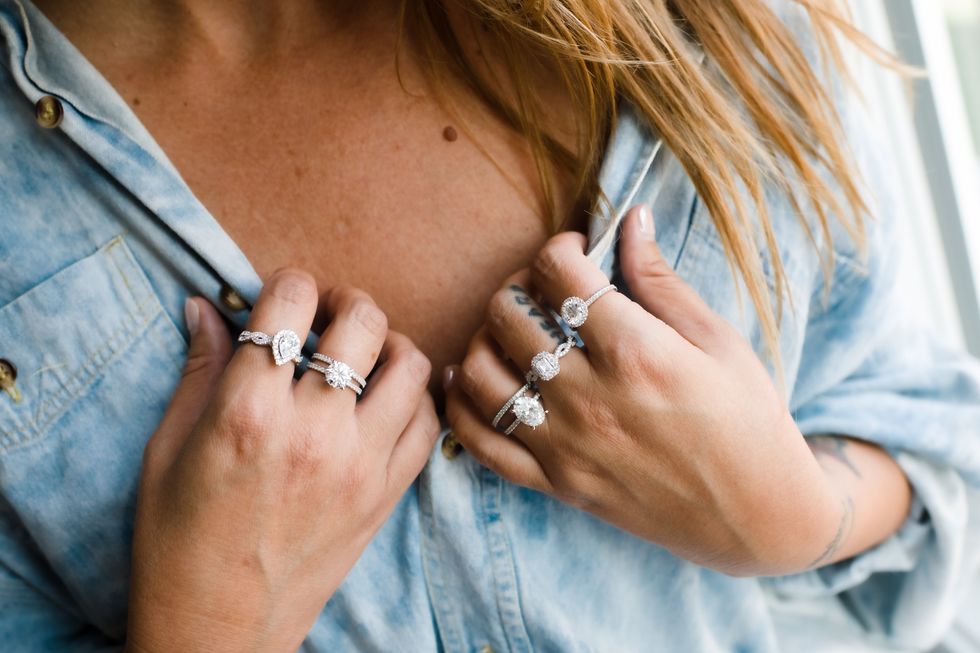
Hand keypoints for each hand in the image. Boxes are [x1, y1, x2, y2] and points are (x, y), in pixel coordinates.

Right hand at [125, 270, 437, 652]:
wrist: (218, 629)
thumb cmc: (177, 541)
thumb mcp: (167, 449)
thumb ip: (199, 370)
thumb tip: (206, 307)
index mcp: (248, 410)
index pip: (290, 302)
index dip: (287, 283)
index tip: (282, 295)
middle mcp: (313, 429)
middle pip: (363, 321)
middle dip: (345, 301)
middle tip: (328, 316)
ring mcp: (359, 464)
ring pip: (410, 366)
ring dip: (390, 344)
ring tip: (367, 353)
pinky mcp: (384, 496)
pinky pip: (428, 425)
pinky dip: (419, 397)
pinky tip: (394, 395)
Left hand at [445, 205, 841, 576]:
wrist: (758, 517)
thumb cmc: (749, 421)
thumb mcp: (719, 341)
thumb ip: (660, 281)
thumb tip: (630, 218)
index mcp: (636, 353)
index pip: (559, 274)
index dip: (559, 246)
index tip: (574, 250)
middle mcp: (590, 398)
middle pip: (508, 316)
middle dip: (517, 284)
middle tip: (540, 287)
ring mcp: (566, 445)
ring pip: (482, 374)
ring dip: (484, 338)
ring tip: (511, 331)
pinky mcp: (557, 483)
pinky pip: (482, 444)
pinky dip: (462, 407)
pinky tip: (468, 380)